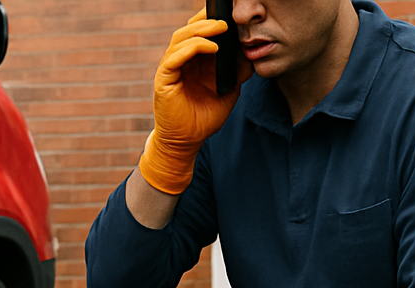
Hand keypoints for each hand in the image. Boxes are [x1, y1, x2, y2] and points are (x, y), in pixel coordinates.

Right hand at [138, 12, 251, 194]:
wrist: (187, 142)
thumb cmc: (203, 120)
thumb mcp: (227, 93)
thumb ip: (236, 74)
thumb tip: (250, 56)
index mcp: (192, 62)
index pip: (198, 33)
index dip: (210, 21)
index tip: (229, 18)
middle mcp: (179, 62)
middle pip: (188, 30)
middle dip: (207, 21)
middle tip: (227, 20)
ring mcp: (169, 69)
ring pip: (181, 38)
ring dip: (202, 30)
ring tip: (221, 28)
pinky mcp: (163, 80)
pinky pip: (175, 57)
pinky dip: (193, 48)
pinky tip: (211, 48)